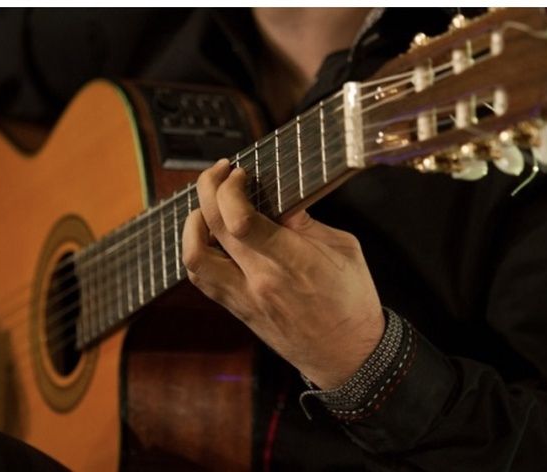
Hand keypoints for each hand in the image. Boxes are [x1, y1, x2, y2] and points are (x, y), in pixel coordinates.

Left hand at [182, 159, 383, 388]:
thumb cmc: (353, 302)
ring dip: (193, 223)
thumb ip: (306, 223)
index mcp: (290, 261)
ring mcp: (244, 298)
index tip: (239, 171)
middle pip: (210, 228)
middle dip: (208, 189)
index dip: (229, 187)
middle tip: (219, 172)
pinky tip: (212, 237)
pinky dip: (198, 251)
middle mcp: (258, 280)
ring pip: (194, 257)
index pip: (239, 218)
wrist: (348, 357)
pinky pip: (203, 279)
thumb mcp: (343, 250)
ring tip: (207, 206)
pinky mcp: (238, 310)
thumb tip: (280, 198)